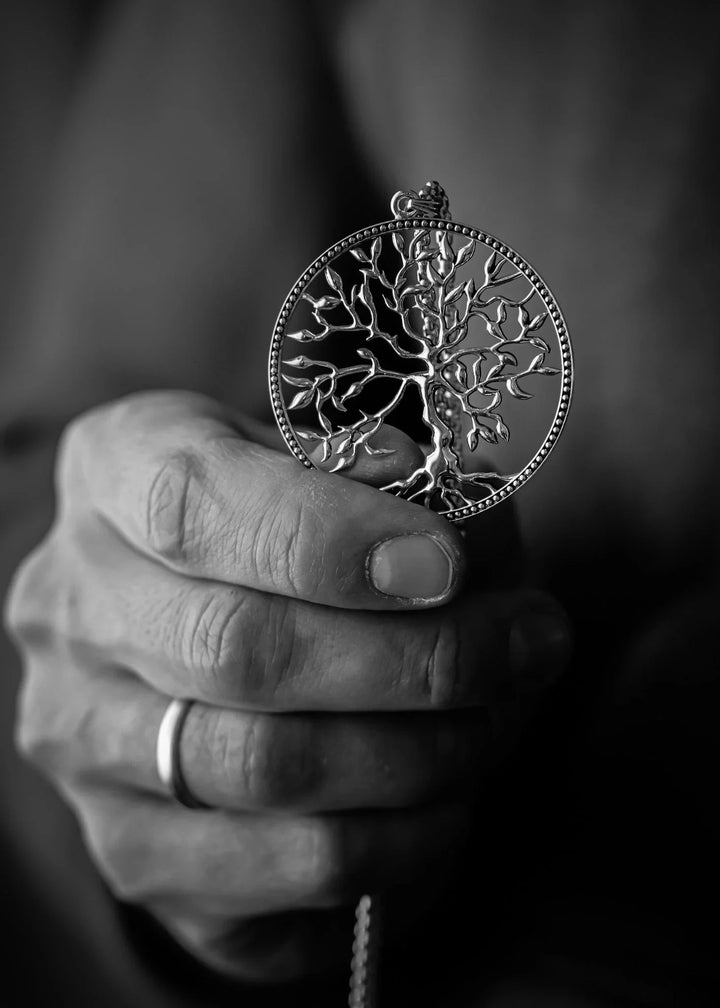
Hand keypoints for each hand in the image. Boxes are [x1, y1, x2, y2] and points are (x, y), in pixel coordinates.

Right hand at [4, 390, 569, 982]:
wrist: (206, 630)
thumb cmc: (287, 525)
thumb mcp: (330, 462)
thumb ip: (395, 480)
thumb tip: (476, 540)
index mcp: (111, 473)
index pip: (195, 504)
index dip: (331, 538)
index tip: (450, 565)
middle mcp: (73, 607)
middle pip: (238, 648)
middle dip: (415, 657)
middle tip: (523, 645)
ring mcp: (84, 739)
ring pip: (262, 770)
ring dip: (419, 753)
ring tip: (498, 720)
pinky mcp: (133, 849)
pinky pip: (281, 873)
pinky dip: (396, 846)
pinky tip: (446, 804)